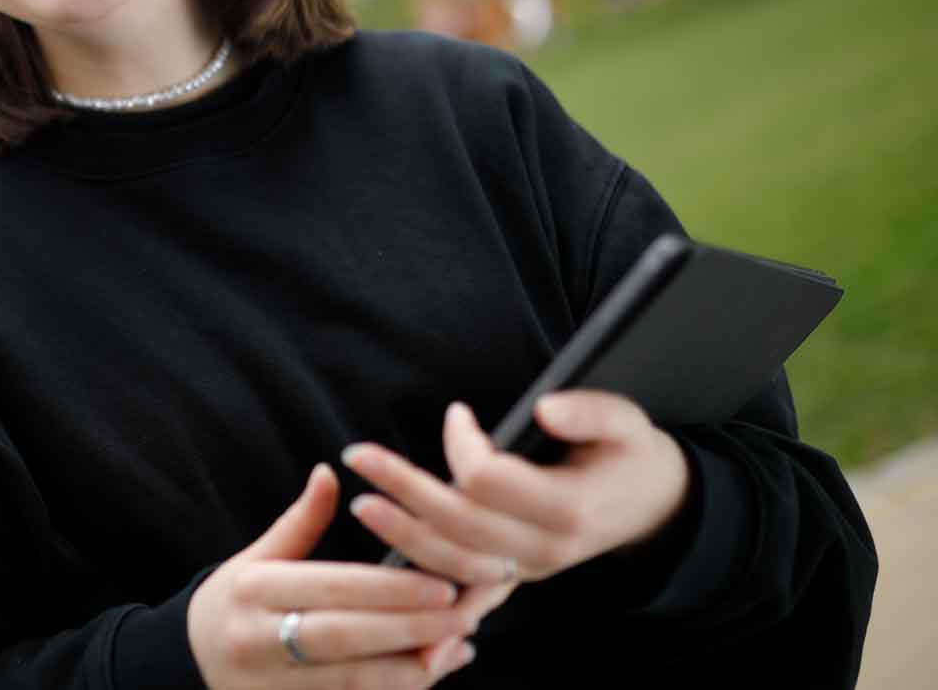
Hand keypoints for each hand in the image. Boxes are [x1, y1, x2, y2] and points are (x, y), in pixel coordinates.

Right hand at [187, 464, 481, 688]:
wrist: (186, 663)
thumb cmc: (231, 603)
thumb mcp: (254, 557)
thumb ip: (299, 522)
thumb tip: (329, 473)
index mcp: (254, 589)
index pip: (331, 588)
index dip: (389, 589)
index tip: (439, 584)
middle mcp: (259, 639)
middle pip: (345, 636)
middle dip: (409, 627)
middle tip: (462, 616)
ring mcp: (271, 684)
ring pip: (352, 681)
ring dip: (411, 666)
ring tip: (456, 646)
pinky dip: (394, 689)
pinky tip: (430, 670)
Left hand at [341, 393, 690, 588]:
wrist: (653, 506)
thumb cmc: (630, 455)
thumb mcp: (627, 422)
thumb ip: (589, 411)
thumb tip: (543, 408)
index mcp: (568, 507)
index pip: (490, 479)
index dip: (464, 444)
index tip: (458, 412)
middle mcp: (546, 548)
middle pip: (460, 524)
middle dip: (405, 489)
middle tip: (360, 457)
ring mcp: (530, 570)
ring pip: (455, 564)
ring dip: (403, 538)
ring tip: (364, 505)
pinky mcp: (518, 578)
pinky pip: (471, 597)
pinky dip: (435, 606)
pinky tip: (398, 601)